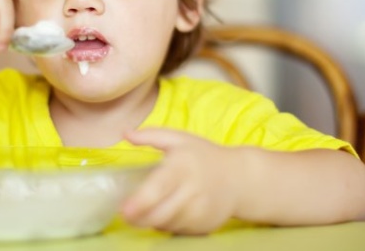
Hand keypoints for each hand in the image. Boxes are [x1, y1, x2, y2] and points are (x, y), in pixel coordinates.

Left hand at [122, 128, 242, 234]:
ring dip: (151, 221)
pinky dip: (167, 226)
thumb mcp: (179, 139)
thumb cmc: (203, 155)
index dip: (141, 201)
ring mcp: (201, 211)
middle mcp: (193, 190)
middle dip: (138, 218)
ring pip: (167, 224)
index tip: (123, 209)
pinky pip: (178, 231)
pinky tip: (167, 213)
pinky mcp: (205, 226)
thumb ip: (150, 135)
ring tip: (148, 209)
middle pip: (160, 213)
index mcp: (183, 166)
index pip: (160, 187)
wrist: (240, 178)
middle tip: (126, 214)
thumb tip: (125, 133)